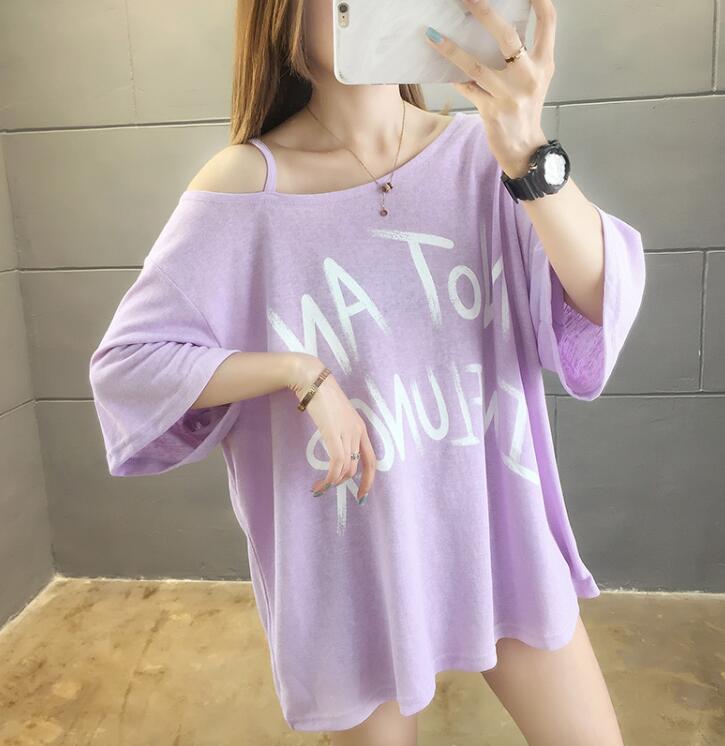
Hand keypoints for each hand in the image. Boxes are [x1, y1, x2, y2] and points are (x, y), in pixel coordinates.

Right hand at [289, 354, 376, 500]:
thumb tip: (335, 447)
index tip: (361, 493)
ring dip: (334, 482)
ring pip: (347, 468)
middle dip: (353, 484)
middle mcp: (357, 432)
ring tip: (321, 487)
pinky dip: (330, 477)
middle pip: (360, 466)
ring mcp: (347, 432)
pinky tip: (321, 482)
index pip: (372, 459)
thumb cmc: (321, 396)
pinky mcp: (333, 433)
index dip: (369, 479)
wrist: (313, 380)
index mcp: (360, 428)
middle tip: (339, 493)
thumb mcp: (337, 416)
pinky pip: (337, 462)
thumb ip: (340, 430)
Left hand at [424, 0, 556, 177]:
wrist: (524, 148)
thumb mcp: (535, 78)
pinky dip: (453, 75)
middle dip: (484, 12)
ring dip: (451, 49)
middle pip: (508, 37)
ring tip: (432, 34)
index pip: (548, 21)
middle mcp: (529, 76)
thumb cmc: (526, 108)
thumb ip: (523, 53)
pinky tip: (438, 62)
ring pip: (476, 65)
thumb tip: (494, 25)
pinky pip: (466, 88)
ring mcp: (509, 94)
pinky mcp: (491, 110)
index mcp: (544, 63)